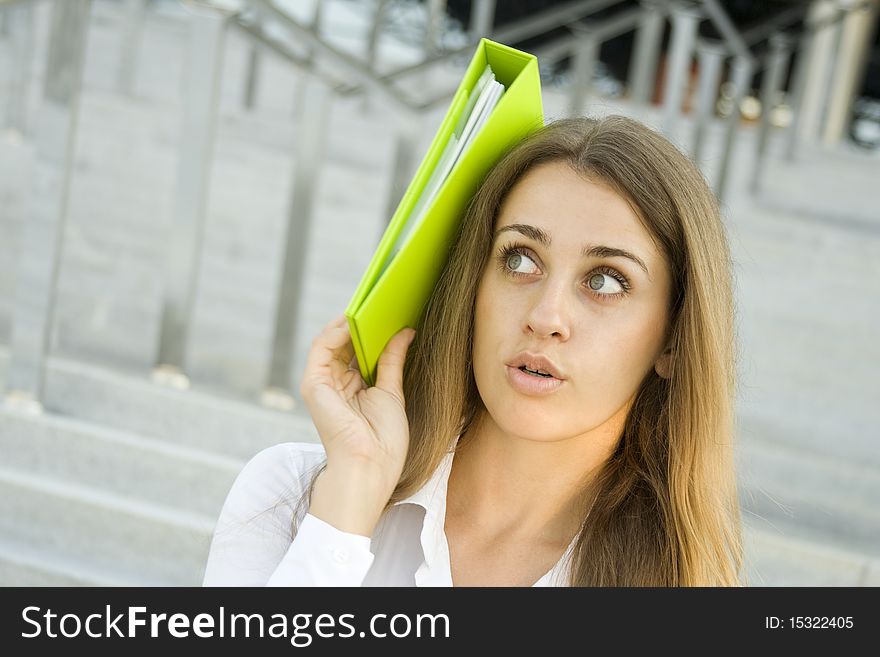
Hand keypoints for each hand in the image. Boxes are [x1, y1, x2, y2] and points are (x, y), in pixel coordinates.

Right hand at [299, 313, 415, 534]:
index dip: (371, 329)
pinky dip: (336, 331)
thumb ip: (392, 360)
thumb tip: (405, 330)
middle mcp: (336, 383)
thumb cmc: (384, 440)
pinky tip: (353, 319)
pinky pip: (322, 349)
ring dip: (349, 321)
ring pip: (331, 342)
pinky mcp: (314, 385)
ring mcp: (323, 384)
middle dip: (362, 321)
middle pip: (345, 343)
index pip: (359, 349)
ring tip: (370, 303)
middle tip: (381, 298)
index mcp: (354, 387)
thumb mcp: (392, 392)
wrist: (370, 467)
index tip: (389, 308)